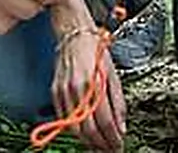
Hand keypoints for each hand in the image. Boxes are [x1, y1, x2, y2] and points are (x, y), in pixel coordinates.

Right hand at [52, 24, 125, 150]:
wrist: (74, 36)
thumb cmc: (95, 51)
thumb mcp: (113, 75)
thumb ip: (118, 103)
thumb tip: (121, 126)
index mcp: (94, 85)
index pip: (105, 122)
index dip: (113, 138)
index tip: (118, 145)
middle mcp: (77, 90)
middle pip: (89, 130)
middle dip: (101, 144)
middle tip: (110, 148)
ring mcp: (64, 92)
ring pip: (75, 128)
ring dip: (88, 141)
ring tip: (99, 145)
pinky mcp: (55, 92)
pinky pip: (65, 119)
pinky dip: (76, 130)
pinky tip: (85, 132)